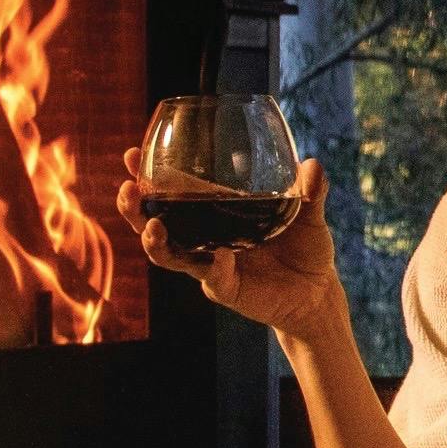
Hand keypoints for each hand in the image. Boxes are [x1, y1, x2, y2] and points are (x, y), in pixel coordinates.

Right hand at [124, 157, 345, 342]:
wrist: (318, 291)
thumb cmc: (305, 248)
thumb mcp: (309, 215)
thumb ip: (311, 192)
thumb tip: (312, 164)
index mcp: (215, 214)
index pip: (173, 193)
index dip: (148, 177)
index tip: (131, 156)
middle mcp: (204, 239)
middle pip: (154, 224)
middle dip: (135, 209)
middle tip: (128, 189)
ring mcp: (211, 265)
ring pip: (170, 256)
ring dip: (156, 241)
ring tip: (152, 226)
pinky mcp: (227, 289)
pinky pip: (212, 278)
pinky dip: (212, 267)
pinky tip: (218, 256)